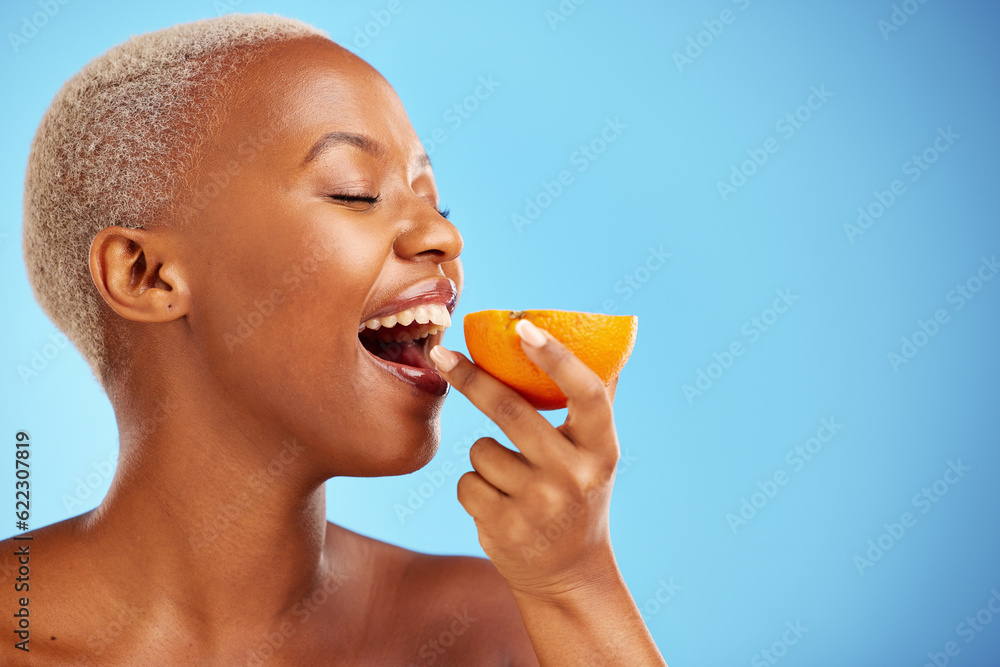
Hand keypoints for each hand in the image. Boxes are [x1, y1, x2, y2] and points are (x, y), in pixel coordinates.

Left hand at [429, 319, 621, 601]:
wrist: (568, 575)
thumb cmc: (579, 495)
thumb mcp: (596, 454)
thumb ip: (595, 402)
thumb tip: (606, 342)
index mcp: (601, 449)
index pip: (587, 393)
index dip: (556, 357)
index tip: (523, 325)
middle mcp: (574, 476)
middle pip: (512, 412)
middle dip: (472, 379)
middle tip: (441, 353)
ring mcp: (539, 505)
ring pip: (480, 450)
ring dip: (483, 454)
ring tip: (511, 479)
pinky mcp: (505, 529)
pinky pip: (467, 482)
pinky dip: (474, 486)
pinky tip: (499, 504)